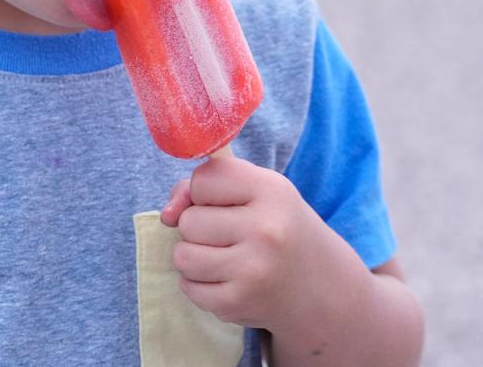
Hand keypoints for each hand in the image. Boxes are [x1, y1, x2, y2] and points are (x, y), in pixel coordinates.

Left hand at [160, 152, 370, 340]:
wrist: (315, 284)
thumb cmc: (274, 225)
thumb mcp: (252, 190)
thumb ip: (203, 186)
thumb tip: (167, 215)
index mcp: (271, 191)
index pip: (203, 179)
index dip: (206, 191)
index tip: (229, 201)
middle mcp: (266, 230)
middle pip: (189, 220)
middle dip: (199, 226)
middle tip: (229, 233)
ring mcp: (253, 270)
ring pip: (182, 255)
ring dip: (194, 255)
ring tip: (222, 255)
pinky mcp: (239, 303)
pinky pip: (189, 287)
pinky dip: (199, 283)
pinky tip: (225, 278)